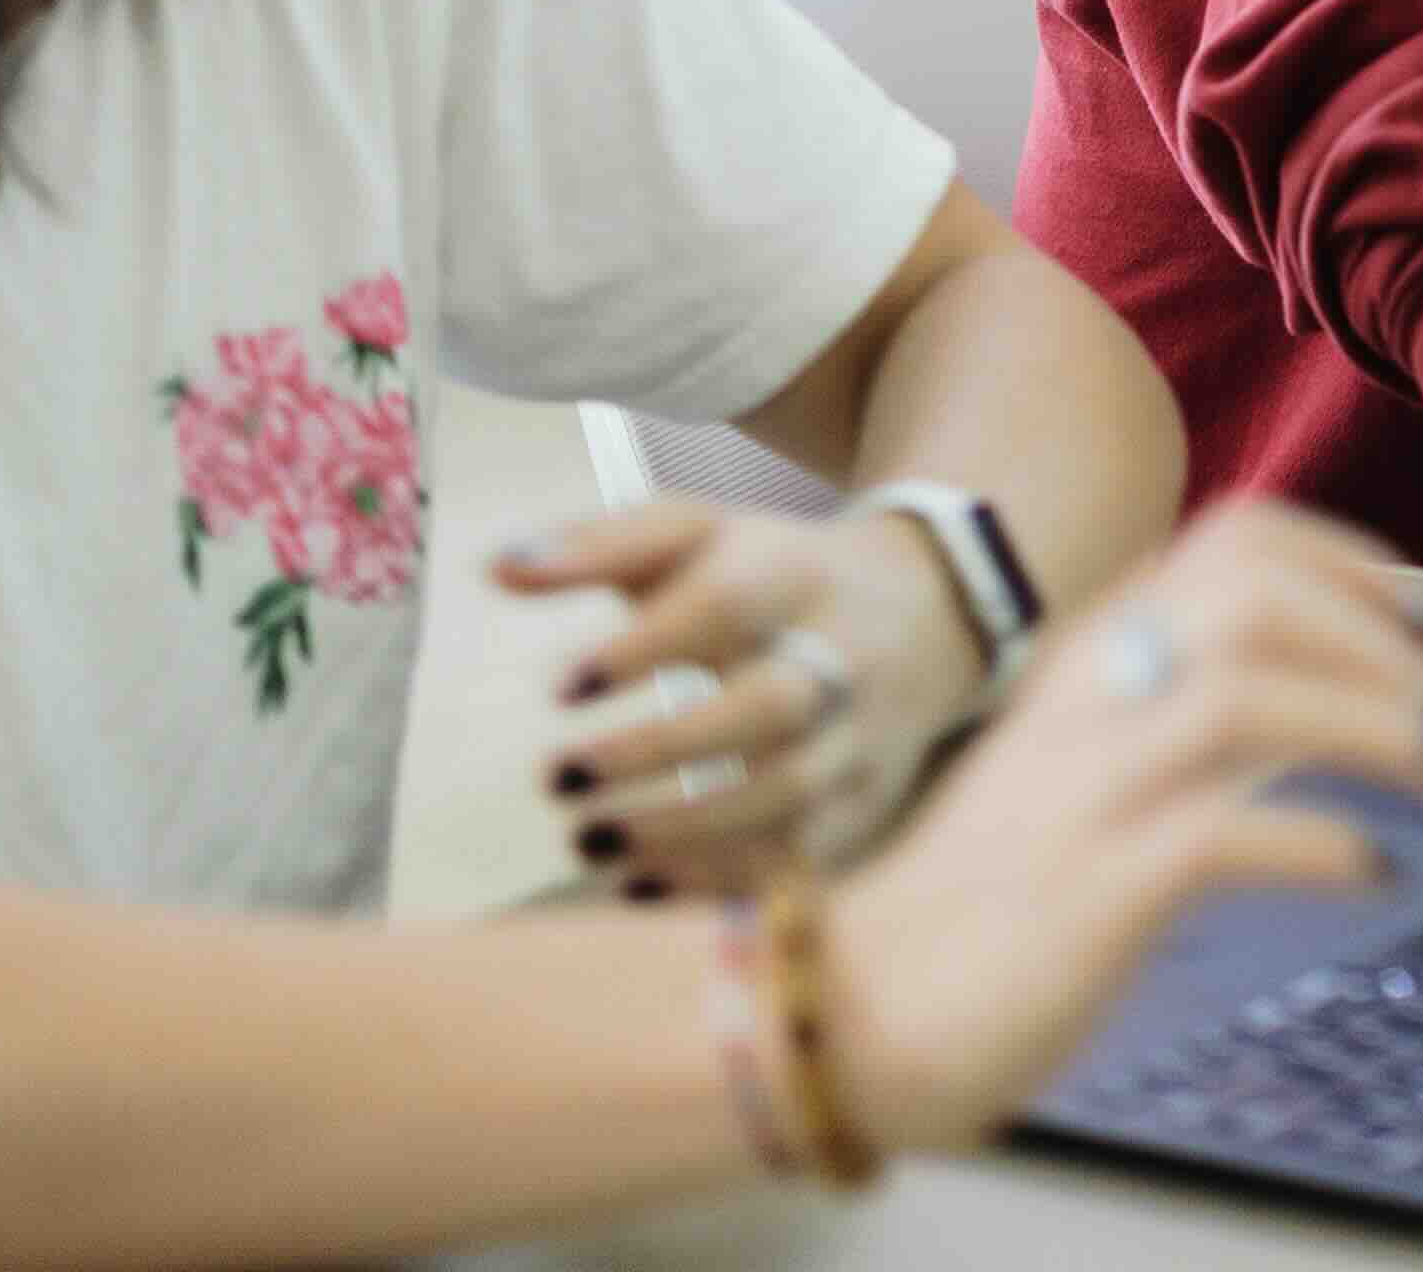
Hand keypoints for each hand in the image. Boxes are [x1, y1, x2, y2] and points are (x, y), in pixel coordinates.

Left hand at [503, 498, 989, 893]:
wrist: (926, 611)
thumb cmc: (773, 575)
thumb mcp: (698, 535)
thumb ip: (597, 546)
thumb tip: (496, 569)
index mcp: (795, 574)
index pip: (728, 603)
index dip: (646, 646)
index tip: (559, 687)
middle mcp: (842, 654)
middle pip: (769, 706)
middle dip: (660, 751)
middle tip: (558, 779)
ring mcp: (862, 735)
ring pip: (788, 793)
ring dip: (682, 830)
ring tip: (586, 841)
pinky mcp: (867, 802)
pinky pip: (802, 855)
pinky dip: (720, 881)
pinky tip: (638, 886)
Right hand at [824, 503, 1422, 1155]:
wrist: (849, 1015)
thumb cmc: (986, 901)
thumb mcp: (1083, 766)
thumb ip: (1179, 709)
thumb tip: (1327, 685)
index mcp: (1089, 655)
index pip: (1236, 538)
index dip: (1351, 561)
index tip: (1420, 624)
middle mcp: (1087, 699)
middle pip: (1251, 591)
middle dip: (1373, 630)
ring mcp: (1083, 791)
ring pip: (1246, 693)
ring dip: (1373, 725)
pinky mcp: (1087, 893)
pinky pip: (1223, 835)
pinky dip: (1325, 844)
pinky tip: (1374, 872)